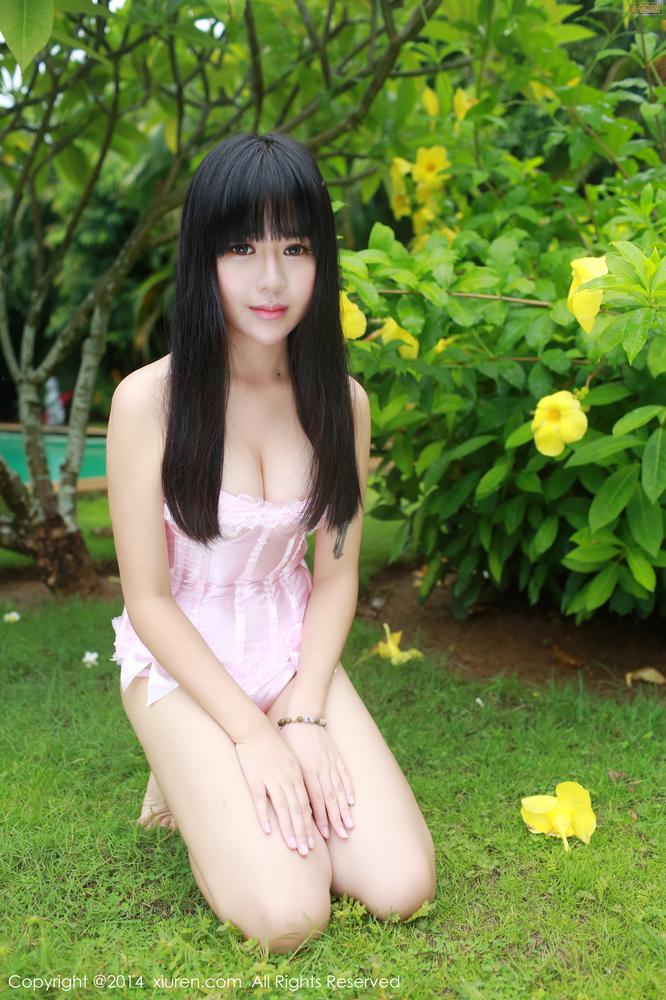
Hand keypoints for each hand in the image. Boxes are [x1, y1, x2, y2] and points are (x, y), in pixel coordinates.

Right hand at [234, 721, 315, 855]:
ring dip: (289, 828)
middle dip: (304, 832)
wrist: (254, 729)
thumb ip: (296, 780)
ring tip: (294, 846)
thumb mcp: (289, 761)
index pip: (308, 803)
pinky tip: (268, 831)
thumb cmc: (272, 746)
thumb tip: (303, 801)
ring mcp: (271, 778)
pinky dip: (264, 815)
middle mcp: (288, 778)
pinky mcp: (255, 778)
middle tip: (307, 852)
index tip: (318, 842)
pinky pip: (261, 800)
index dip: (313, 824)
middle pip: (299, 809)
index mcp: (297, 774)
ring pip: (283, 807)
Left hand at [278, 722, 354, 841]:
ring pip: (339, 790)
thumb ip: (290, 782)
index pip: (314, 802)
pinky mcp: (335, 756)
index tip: (321, 837)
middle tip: (343, 837)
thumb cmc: (287, 740)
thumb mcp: (286, 761)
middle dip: (335, 820)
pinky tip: (352, 801)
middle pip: (330, 800)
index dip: (318, 820)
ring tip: (350, 825)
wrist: (301, 715)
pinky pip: (344, 775)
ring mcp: (330, 763)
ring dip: (344, 809)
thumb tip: (286, 806)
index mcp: (307, 772)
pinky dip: (348, 788)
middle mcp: (321, 770)